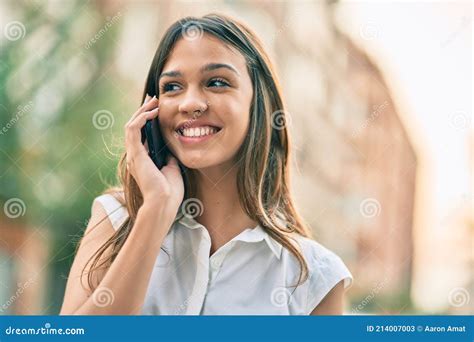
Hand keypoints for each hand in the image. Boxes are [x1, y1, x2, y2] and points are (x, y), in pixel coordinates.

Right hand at [124, 94, 183, 217]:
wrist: (164, 203)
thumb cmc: (169, 191)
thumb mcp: (172, 169)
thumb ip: (168, 158)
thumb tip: (171, 148)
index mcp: (143, 160)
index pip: (141, 134)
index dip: (147, 120)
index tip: (157, 109)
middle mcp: (135, 156)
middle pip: (135, 127)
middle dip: (143, 111)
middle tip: (153, 99)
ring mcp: (134, 154)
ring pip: (131, 125)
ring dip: (141, 111)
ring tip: (152, 102)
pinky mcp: (135, 153)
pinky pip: (133, 130)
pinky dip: (141, 118)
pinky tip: (152, 112)